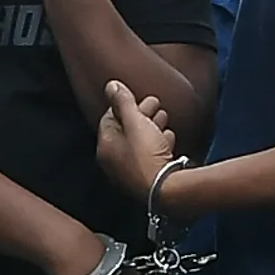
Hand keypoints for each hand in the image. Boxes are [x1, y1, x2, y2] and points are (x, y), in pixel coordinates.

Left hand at [96, 78, 175, 212]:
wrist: (166, 188)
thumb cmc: (147, 155)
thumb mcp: (135, 122)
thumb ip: (123, 102)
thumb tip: (111, 85)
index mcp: (106, 147)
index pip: (109, 118)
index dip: (124, 105)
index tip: (137, 96)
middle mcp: (114, 161)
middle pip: (125, 131)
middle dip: (140, 114)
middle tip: (155, 103)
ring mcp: (130, 172)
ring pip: (139, 143)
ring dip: (151, 127)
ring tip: (163, 117)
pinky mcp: (147, 179)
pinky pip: (150, 156)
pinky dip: (158, 143)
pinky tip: (168, 137)